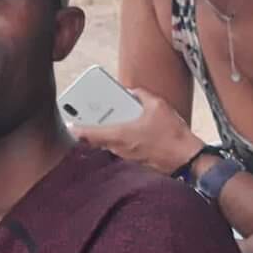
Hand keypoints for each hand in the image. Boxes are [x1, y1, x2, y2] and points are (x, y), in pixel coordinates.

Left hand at [70, 87, 200, 174]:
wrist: (184, 157)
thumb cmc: (170, 134)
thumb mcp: (158, 105)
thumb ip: (141, 95)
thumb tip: (133, 92)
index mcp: (119, 134)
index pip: (89, 134)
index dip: (76, 128)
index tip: (69, 121)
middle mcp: (118, 148)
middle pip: (97, 137)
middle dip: (93, 125)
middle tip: (90, 112)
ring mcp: (125, 156)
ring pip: (108, 143)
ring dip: (108, 131)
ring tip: (114, 116)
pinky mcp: (133, 161)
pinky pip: (120, 147)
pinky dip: (120, 138)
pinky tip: (130, 128)